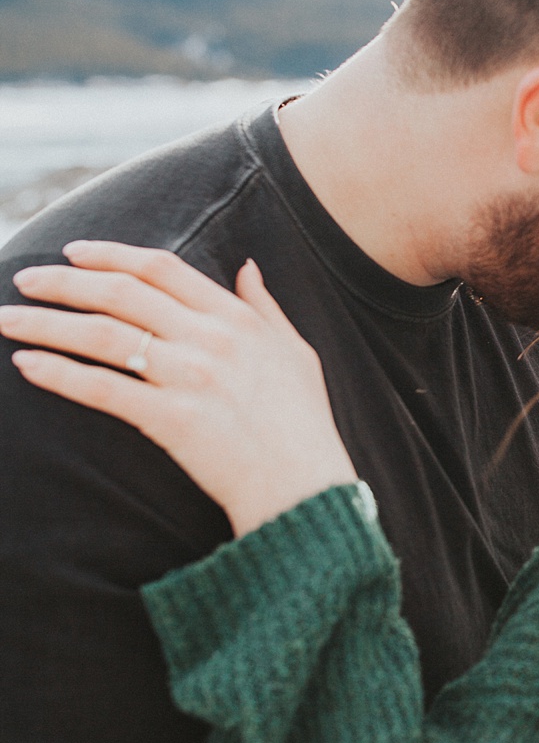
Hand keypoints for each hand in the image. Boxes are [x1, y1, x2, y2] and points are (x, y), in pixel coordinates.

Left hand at [1, 240, 356, 537]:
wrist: (306, 490)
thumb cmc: (304, 426)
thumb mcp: (297, 352)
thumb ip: (266, 307)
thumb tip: (247, 267)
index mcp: (237, 318)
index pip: (161, 268)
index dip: (110, 254)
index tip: (73, 251)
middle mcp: (211, 339)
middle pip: (121, 293)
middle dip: (63, 281)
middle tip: (23, 279)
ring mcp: (191, 377)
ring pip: (102, 335)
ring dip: (47, 323)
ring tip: (7, 319)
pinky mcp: (172, 419)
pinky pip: (102, 388)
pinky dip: (59, 374)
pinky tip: (27, 365)